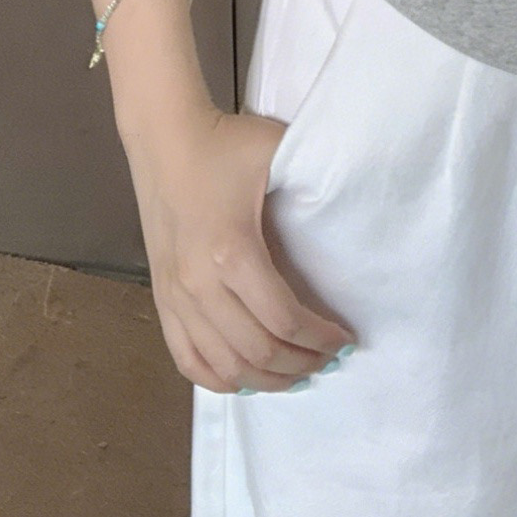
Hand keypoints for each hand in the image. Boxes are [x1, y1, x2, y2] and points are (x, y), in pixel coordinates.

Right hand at [125, 103, 355, 393]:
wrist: (164, 136)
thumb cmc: (226, 144)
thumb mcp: (279, 151)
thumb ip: (316, 176)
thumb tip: (356, 198)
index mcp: (232, 252)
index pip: (283, 319)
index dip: (320, 338)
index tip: (345, 339)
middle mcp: (199, 284)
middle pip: (257, 351)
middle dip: (300, 364)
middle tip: (327, 360)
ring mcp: (175, 296)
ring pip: (223, 365)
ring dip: (264, 380)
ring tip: (296, 373)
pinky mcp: (161, 298)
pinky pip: (186, 358)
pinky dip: (217, 379)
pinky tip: (245, 378)